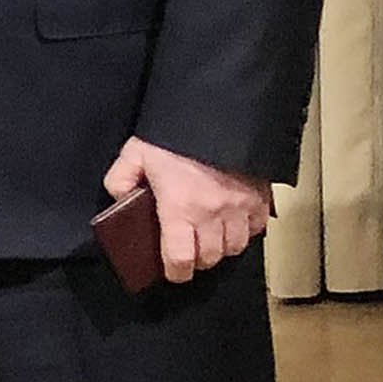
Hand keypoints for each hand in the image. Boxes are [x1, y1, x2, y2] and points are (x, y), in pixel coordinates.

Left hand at [106, 135, 270, 282]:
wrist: (219, 108)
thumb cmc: (175, 133)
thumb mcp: (135, 152)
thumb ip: (120, 179)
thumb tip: (121, 200)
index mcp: (181, 207)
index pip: (181, 259)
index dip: (176, 272)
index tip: (173, 272)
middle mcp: (214, 213)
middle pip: (210, 257)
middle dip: (198, 260)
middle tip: (189, 251)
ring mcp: (242, 206)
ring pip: (236, 246)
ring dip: (222, 247)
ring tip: (211, 237)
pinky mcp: (262, 196)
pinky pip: (258, 227)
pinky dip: (247, 230)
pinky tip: (234, 221)